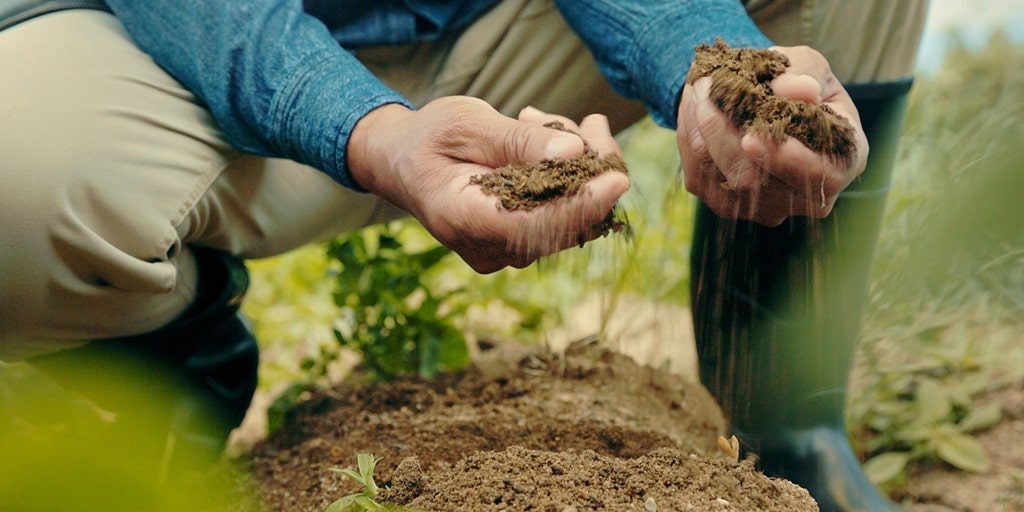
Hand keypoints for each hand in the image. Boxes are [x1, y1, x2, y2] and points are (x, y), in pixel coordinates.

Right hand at [348, 96, 628, 272]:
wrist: (400, 160)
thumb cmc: (429, 136)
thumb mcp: (466, 123)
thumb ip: (516, 141)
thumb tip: (573, 152)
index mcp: (462, 219)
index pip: (535, 226)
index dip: (581, 205)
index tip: (618, 177)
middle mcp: (485, 248)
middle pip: (562, 225)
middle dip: (591, 172)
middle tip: (593, 122)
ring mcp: (502, 251)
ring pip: (568, 220)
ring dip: (579, 168)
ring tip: (548, 122)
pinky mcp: (517, 243)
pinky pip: (559, 217)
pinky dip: (568, 178)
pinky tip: (550, 140)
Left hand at [677, 45, 868, 225]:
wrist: (765, 99)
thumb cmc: (797, 81)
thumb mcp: (809, 64)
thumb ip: (805, 73)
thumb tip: (797, 90)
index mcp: (843, 161)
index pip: (822, 176)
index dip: (787, 161)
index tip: (752, 138)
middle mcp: (806, 196)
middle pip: (755, 179)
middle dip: (721, 127)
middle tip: (705, 83)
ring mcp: (764, 208)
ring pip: (719, 175)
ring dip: (699, 125)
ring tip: (698, 85)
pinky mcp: (726, 206)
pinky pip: (699, 175)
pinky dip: (690, 135)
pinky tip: (694, 106)